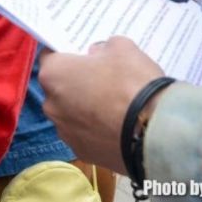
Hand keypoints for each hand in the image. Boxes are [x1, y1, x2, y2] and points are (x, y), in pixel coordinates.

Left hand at [39, 37, 165, 173]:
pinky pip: (85, 135)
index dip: (66, 54)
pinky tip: (117, 126)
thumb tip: (97, 56)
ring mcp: (65, 132)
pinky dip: (96, 130)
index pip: (50, 57)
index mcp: (54, 75)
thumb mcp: (122, 47)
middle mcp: (51, 105)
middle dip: (76, 82)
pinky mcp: (82, 153)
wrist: (152, 132)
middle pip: (59, 88)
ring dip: (84, 108)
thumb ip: (103, 48)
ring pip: (70, 113)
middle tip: (101, 78)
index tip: (82, 54)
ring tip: (113, 105)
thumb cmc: (132, 83)